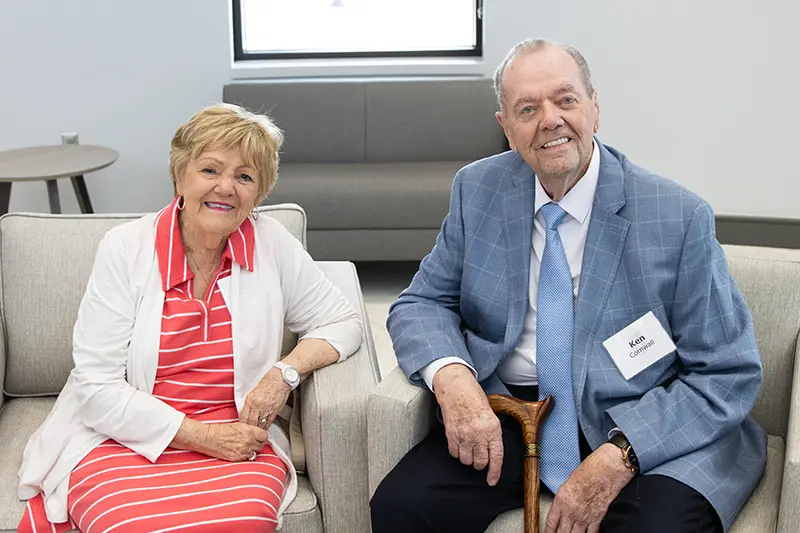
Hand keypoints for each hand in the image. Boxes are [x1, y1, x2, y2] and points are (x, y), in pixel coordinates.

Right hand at [205, 422, 267, 461]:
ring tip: (245, 447)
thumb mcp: (238, 425)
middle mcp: (248, 441)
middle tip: (251, 442)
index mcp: (249, 431)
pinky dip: (246, 456)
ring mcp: (243, 451)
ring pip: (255, 453)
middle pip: (261, 446)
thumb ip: (249, 430)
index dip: (261, 437)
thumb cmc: (220, 430)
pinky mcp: (238, 458)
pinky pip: (247, 459)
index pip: (264, 436)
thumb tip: (256, 434)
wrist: (208, 438)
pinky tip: (240, 452)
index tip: (259, 437)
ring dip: (252, 451)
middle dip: (257, 444)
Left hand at [240, 368, 290, 429]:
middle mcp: (257, 405)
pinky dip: (266, 427)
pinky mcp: (275, 411)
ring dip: (258, 429)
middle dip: (250, 428)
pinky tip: (264, 428)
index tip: (243, 427)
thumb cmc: (269, 382)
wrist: (281, 378)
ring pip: (260, 424)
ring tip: (256, 433)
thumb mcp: (254, 391)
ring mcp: (266, 409)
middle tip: (249, 433)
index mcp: (250, 399)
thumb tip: (247, 412)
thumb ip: (250, 402)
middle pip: (251, 422)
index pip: (243, 417)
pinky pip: (269, 422)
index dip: (243, 424)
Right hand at [433, 364, 503, 485]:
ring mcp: (463, 435)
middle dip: (480, 463)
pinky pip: (454, 453)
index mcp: (492, 429)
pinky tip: (460, 444)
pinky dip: (457, 453)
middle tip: (479, 456)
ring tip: (469, 448)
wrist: (456, 388)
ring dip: (468, 458)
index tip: (492, 481)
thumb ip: (492, 434)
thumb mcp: (491, 415)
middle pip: (479, 462)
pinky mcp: (451, 434)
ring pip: (466, 460)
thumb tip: (492, 453)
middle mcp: (478, 434)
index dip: (494, 472)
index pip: (496, 457)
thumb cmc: (475, 399)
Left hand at [544, 443, 634, 532]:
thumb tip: (563, 505)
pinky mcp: (597, 518)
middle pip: (562, 532)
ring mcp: (584, 516)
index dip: (548, 530)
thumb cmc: (589, 470)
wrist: (606, 471)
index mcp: (561, 500)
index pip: (551, 522)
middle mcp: (571, 511)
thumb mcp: (569, 482)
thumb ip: (565, 497)